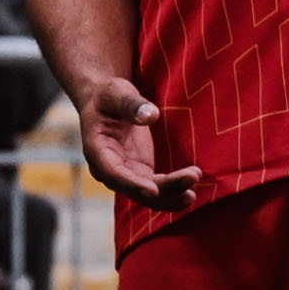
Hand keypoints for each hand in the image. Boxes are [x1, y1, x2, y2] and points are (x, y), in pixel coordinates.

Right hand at [75, 76, 201, 209]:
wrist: (106, 101)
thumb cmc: (109, 95)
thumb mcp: (117, 93)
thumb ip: (132, 104)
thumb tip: (151, 115)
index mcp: (97, 150)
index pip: (114, 173)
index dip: (133, 183)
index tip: (154, 190)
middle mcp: (108, 168)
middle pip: (134, 187)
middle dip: (162, 189)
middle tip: (191, 179)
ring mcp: (125, 172)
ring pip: (146, 193)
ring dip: (169, 196)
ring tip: (191, 196)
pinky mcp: (139, 171)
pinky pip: (155, 187)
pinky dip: (171, 191)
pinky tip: (189, 194)